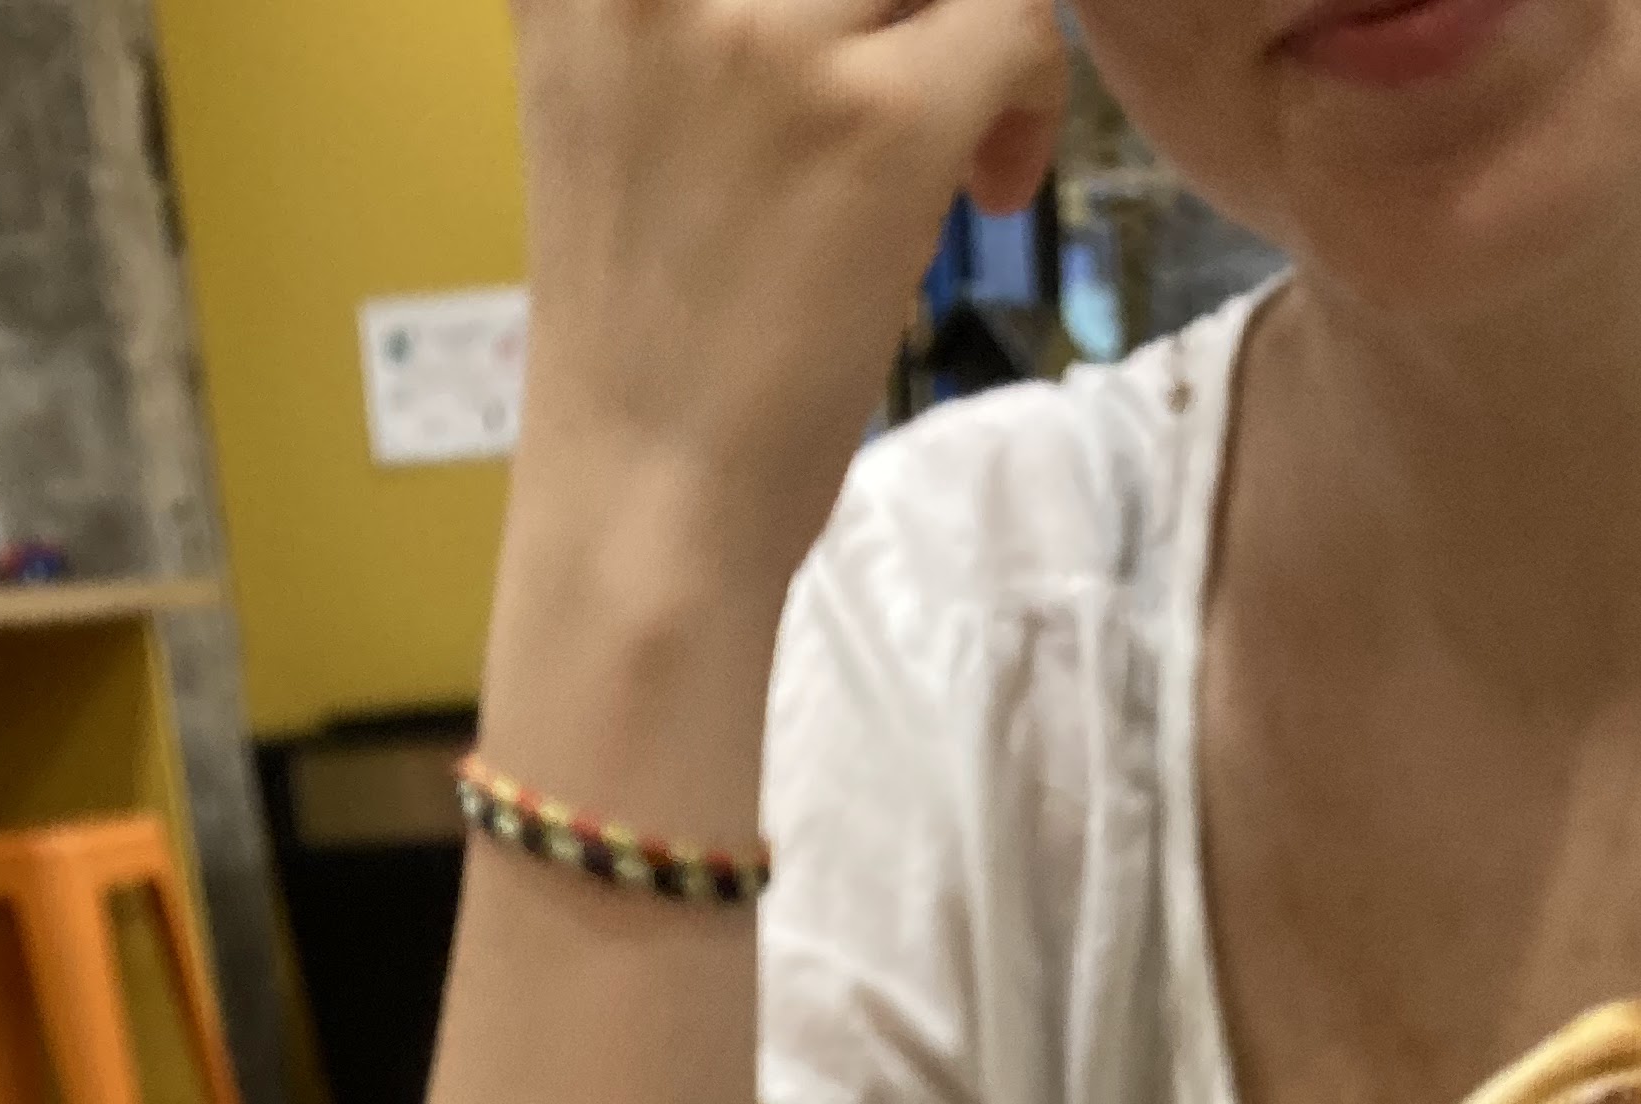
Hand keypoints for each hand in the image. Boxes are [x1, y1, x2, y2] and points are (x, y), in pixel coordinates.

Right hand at [512, 0, 1067, 600]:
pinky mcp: (877, 118)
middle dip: (902, 8)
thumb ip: (685, 16)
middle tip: (915, 82)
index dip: (835, 0)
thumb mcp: (606, 110)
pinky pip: (1017, 21)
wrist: (642, 515)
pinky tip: (992, 186)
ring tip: (961, 136)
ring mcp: (769, 35)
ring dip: (974, 31)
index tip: (850, 42)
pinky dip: (1034, 93)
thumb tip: (820, 8)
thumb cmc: (640, 341)